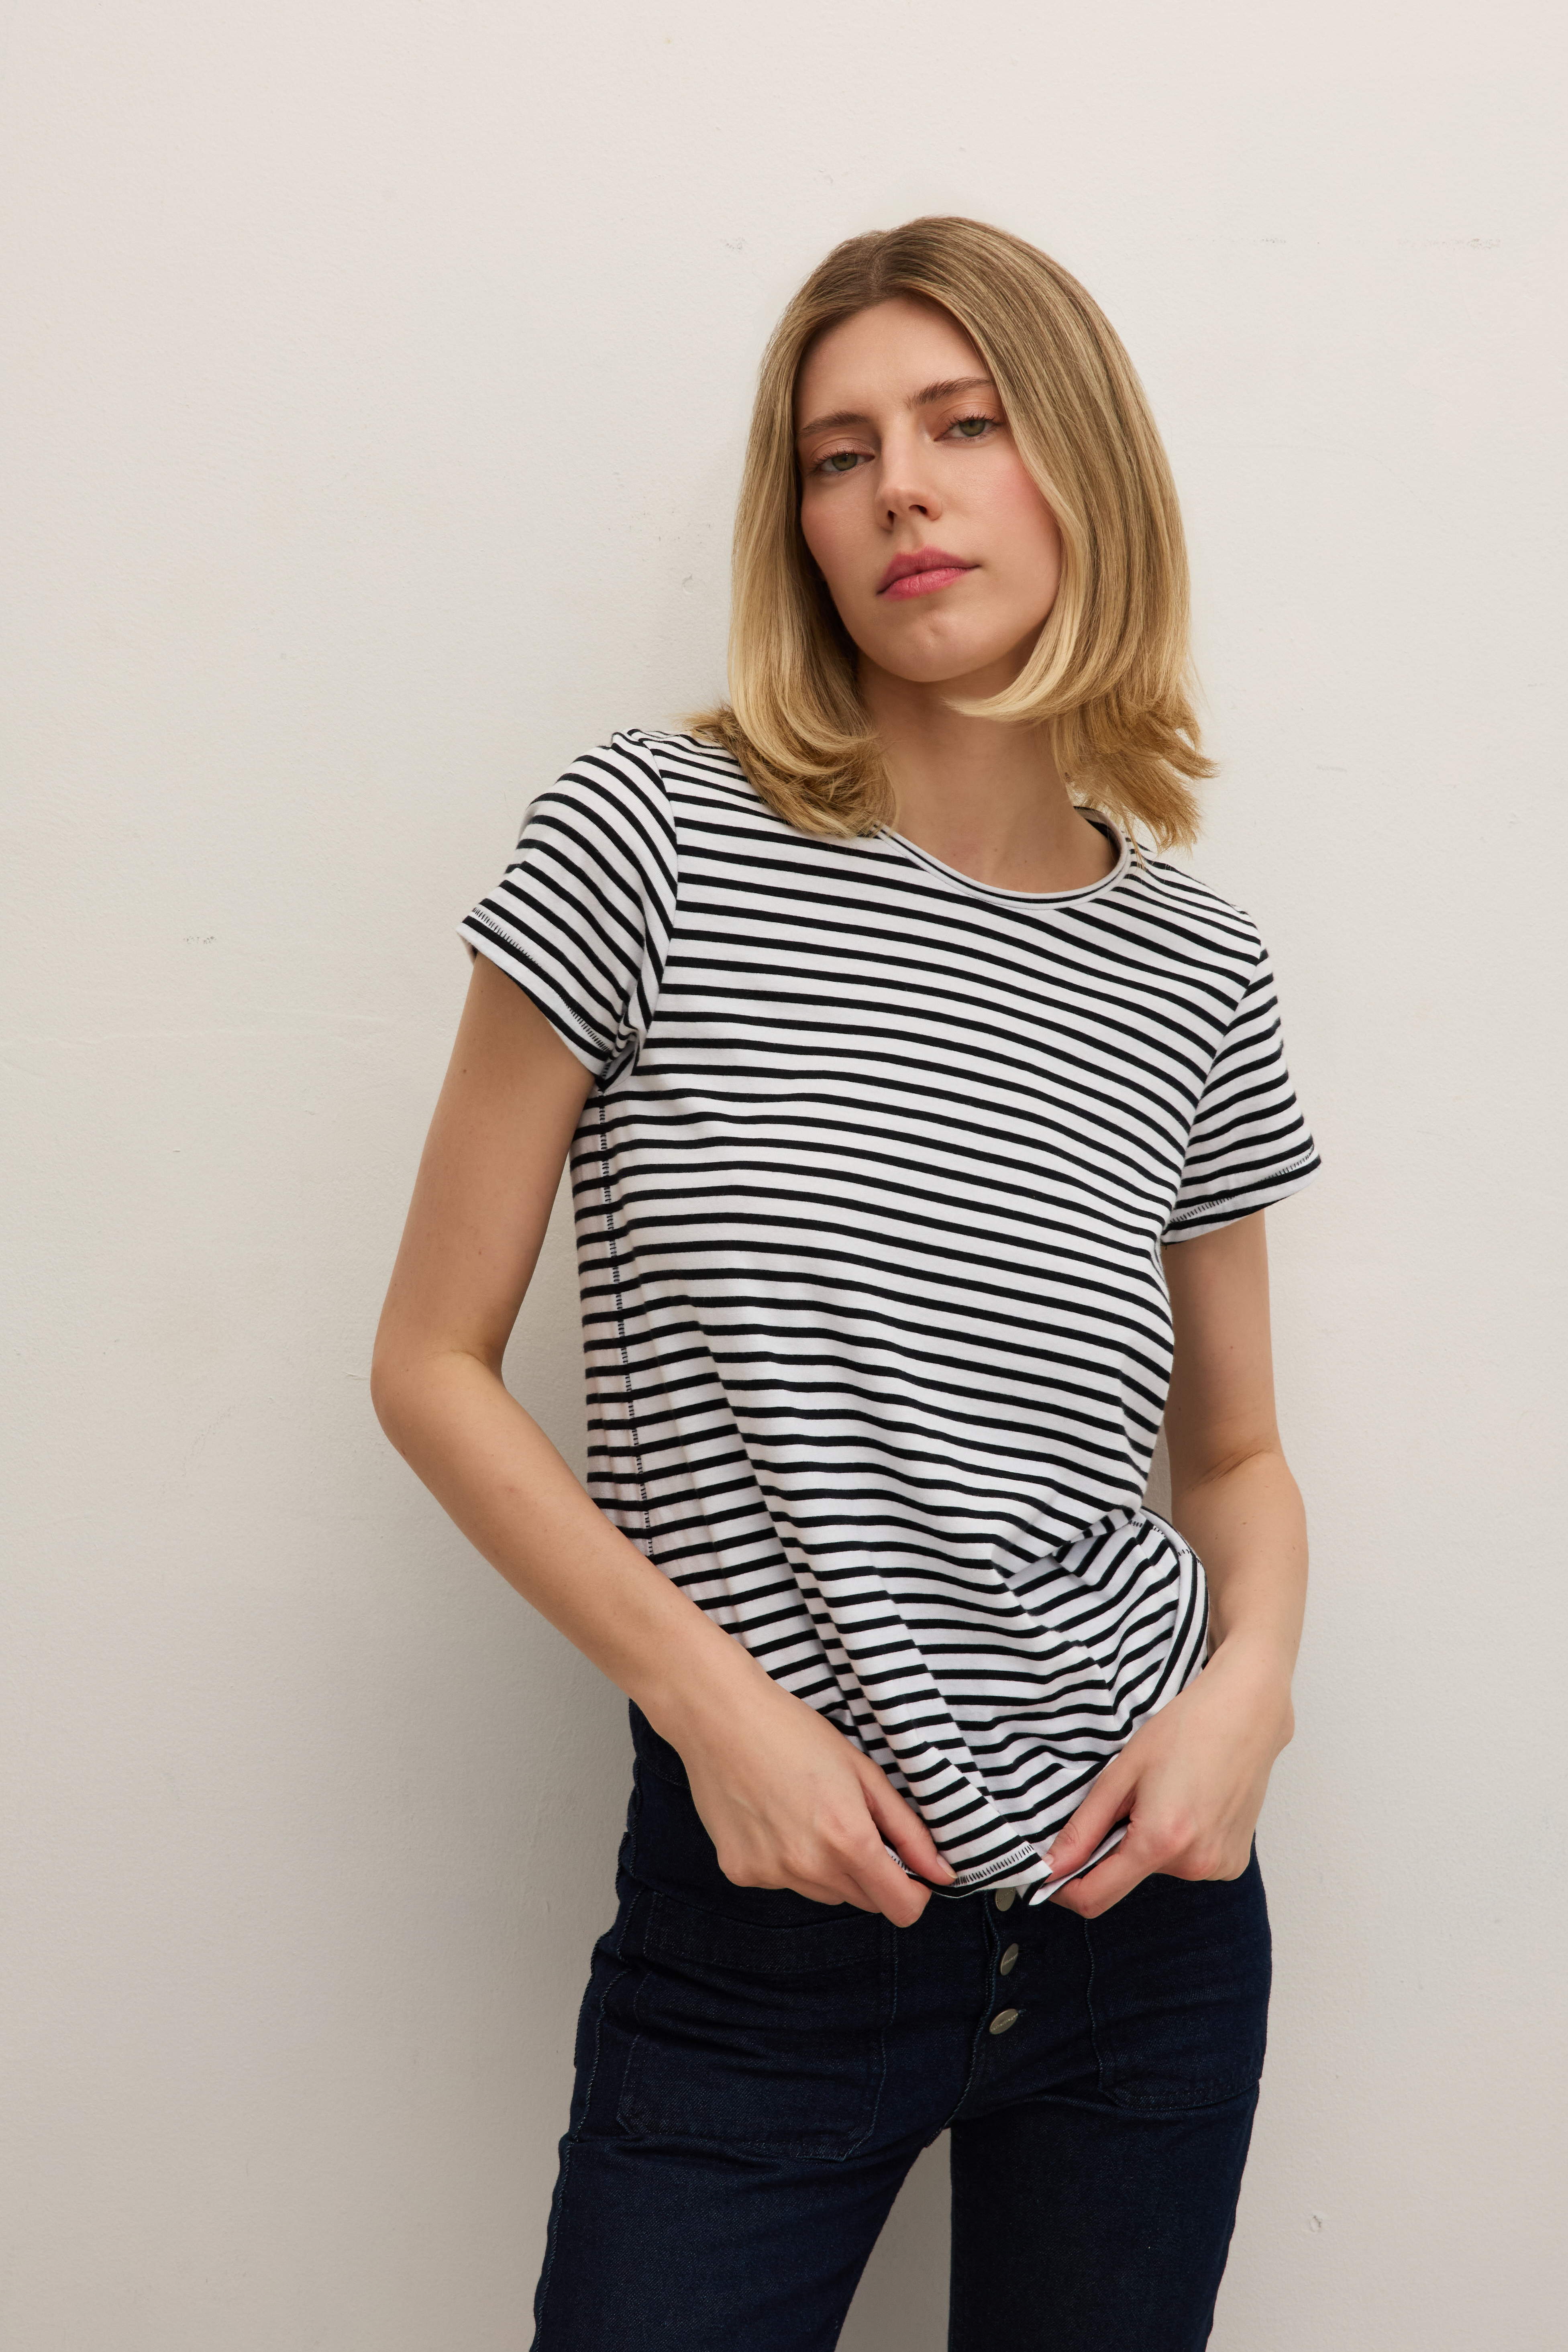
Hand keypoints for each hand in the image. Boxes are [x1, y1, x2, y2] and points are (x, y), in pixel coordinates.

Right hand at [657, 1665, 955, 1927]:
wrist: (720, 1717)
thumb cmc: (794, 1732)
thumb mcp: (863, 1772)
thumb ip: (908, 1830)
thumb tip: (942, 1873)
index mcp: (847, 1839)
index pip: (901, 1909)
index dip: (915, 1893)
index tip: (910, 1870)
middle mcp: (809, 1867)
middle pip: (863, 1901)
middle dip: (870, 1872)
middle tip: (851, 1821)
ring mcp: (771, 1874)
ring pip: (824, 1894)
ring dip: (829, 1867)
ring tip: (807, 1813)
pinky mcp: (740, 1873)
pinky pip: (784, 1883)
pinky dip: (788, 1862)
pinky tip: (774, 1819)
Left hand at [1042, 1638, 1294, 1917]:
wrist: (1244, 1713)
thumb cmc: (1184, 1730)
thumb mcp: (1121, 1774)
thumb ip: (1083, 1828)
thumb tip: (1051, 1867)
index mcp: (1160, 1842)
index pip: (1094, 1898)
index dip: (1064, 1888)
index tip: (1051, 1870)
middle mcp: (1194, 1865)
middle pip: (1128, 1877)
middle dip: (1116, 1847)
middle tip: (1133, 1798)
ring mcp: (1218, 1868)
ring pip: (1158, 1869)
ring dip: (1150, 1842)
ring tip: (1168, 1795)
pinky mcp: (1233, 1864)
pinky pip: (1187, 1863)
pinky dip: (1179, 1842)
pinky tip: (1192, 1805)